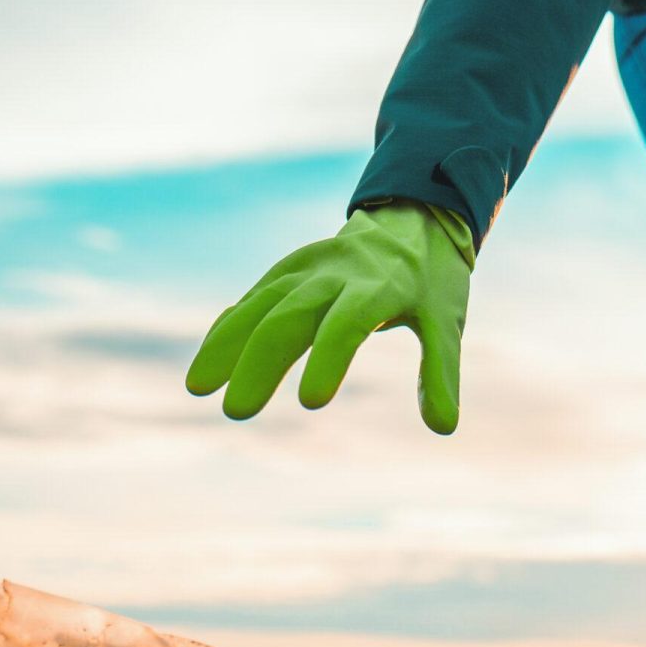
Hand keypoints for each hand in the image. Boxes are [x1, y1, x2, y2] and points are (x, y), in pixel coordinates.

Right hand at [185, 199, 475, 432]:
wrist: (412, 219)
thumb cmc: (431, 280)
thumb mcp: (446, 321)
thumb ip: (440, 373)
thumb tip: (445, 428)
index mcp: (378, 285)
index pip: (348, 323)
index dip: (329, 359)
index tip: (312, 403)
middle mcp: (334, 274)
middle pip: (290, 317)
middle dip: (260, 363)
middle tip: (237, 411)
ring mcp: (304, 269)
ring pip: (259, 305)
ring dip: (226, 345)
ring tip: (199, 388)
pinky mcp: (286, 273)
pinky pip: (252, 300)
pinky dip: (228, 328)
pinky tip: (208, 364)